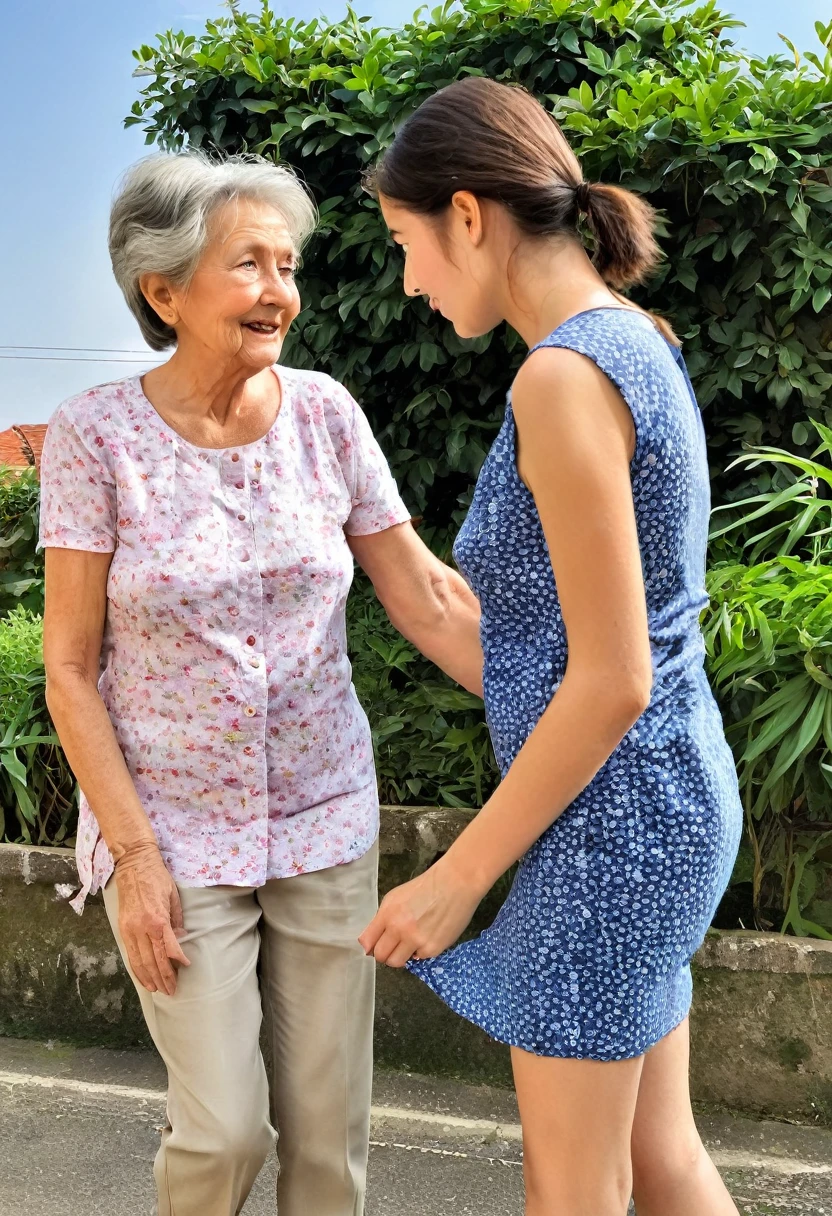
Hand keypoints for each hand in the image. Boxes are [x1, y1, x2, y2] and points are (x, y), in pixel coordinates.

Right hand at [114, 842, 189, 995]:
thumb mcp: (173, 896)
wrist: (133, 865)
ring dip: (149, 978)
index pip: (169, 949)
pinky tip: (143, 978)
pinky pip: (130, 954)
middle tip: (172, 990)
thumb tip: (180, 939)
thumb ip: (176, 920)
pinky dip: (137, 969)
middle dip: (163, 978)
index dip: (177, 961)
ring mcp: (130, 930)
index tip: (185, 968)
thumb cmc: (157, 877)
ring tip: (158, 990)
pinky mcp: (123, 929)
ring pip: (140, 961)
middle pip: (154, 960)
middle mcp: (142, 928)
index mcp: (157, 920)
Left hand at [358, 856, 482, 967]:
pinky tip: (427, 937)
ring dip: (400, 957)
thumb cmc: (425, 888)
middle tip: (395, 946)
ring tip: (409, 945)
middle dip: (385, 953)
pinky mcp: (432, 949)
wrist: (455, 883)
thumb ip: (383, 919)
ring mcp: (416, 940)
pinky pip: (418, 959)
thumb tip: (373, 943)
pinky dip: (420, 951)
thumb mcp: (396, 897)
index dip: (371, 946)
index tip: (377, 944)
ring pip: (397, 963)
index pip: (367, 942)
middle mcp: (398, 929)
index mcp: (387, 914)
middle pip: (381, 956)